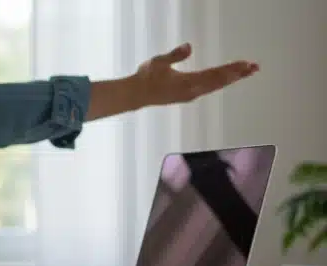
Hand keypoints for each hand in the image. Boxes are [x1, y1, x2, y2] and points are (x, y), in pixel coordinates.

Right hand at [134, 43, 258, 106]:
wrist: (136, 95)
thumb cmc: (145, 77)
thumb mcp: (159, 62)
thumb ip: (175, 55)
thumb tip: (189, 45)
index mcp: (187, 82)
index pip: (215, 74)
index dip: (231, 69)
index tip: (246, 65)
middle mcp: (192, 91)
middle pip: (220, 81)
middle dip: (238, 74)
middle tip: (255, 67)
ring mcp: (190, 95)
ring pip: (216, 85)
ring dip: (231, 78)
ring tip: (245, 72)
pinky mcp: (187, 96)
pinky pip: (209, 88)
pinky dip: (221, 82)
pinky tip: (225, 80)